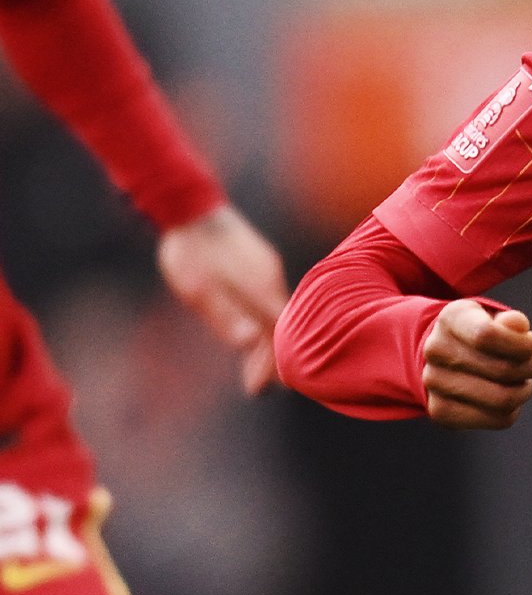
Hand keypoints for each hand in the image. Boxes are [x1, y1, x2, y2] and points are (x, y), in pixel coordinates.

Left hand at [156, 203, 289, 393]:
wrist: (188, 205)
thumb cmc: (189, 251)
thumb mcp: (198, 290)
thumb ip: (225, 317)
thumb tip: (249, 343)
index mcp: (261, 289)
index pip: (280, 336)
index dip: (273, 365)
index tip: (260, 389)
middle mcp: (272, 280)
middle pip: (281, 328)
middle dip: (270, 360)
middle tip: (256, 388)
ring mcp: (267, 269)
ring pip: (276, 314)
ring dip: (266, 342)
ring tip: (251, 366)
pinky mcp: (259, 262)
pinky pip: (270, 300)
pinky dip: (263, 322)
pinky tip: (251, 330)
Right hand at [421, 299, 531, 428]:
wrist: (443, 359)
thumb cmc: (478, 335)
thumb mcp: (492, 318)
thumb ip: (509, 321)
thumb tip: (519, 325)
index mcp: (450, 320)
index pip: (487, 335)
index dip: (522, 344)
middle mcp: (436, 351)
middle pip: (501, 370)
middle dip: (531, 367)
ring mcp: (434, 383)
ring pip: (502, 399)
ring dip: (524, 390)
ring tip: (525, 380)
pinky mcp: (441, 412)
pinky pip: (497, 419)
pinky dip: (514, 410)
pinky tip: (509, 395)